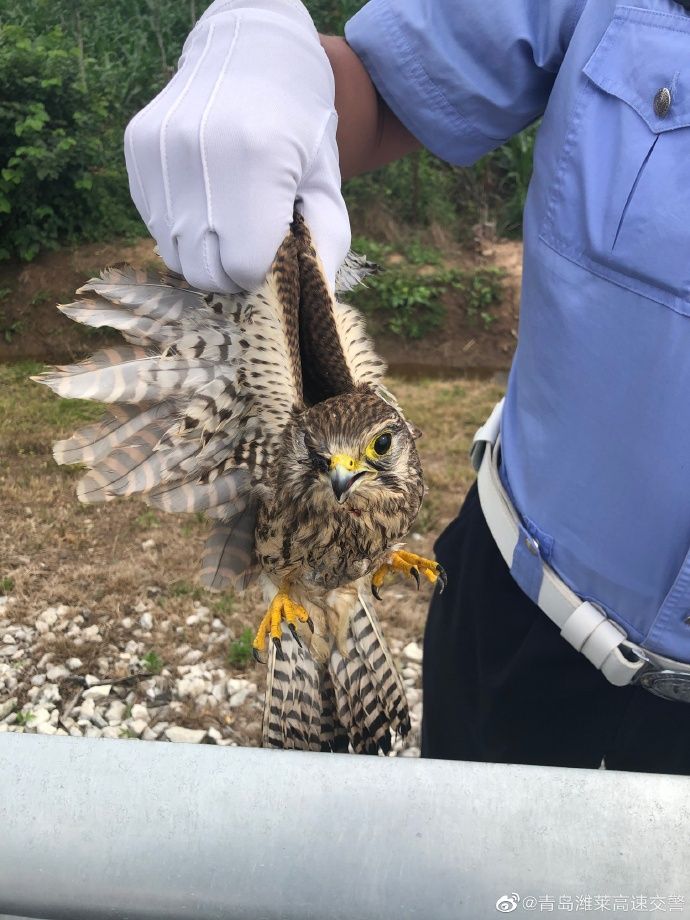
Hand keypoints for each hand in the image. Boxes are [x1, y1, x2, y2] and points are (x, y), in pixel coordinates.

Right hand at [124, 0, 349, 291]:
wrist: (254, 52)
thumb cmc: (300, 128)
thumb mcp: (326, 184)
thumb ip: (324, 247)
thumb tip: (309, 303)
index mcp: (258, 162)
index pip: (243, 268)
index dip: (261, 272)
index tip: (274, 252)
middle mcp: (199, 154)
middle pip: (202, 269)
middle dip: (230, 270)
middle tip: (251, 243)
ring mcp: (160, 149)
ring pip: (173, 253)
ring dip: (203, 250)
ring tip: (229, 215)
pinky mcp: (136, 147)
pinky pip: (154, 223)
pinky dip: (180, 224)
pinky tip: (205, 193)